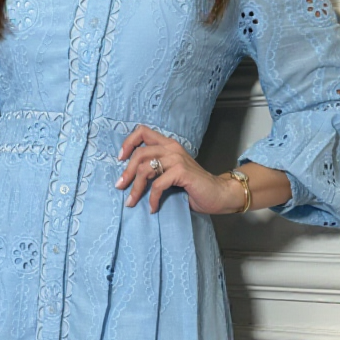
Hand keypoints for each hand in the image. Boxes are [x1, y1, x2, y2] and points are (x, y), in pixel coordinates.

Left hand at [116, 126, 245, 216]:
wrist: (218, 194)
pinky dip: (152, 198)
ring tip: (132, 202)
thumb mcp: (170, 173)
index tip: (121, 158)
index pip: (142, 132)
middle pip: (139, 153)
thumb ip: (155, 169)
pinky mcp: (181, 172)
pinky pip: (157, 184)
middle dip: (126, 172)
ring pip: (145, 169)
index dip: (128, 143)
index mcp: (168, 145)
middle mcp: (171, 148)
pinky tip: (153, 208)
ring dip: (136, 188)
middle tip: (120, 187)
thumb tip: (129, 178)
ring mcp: (177, 159)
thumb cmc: (193, 187)